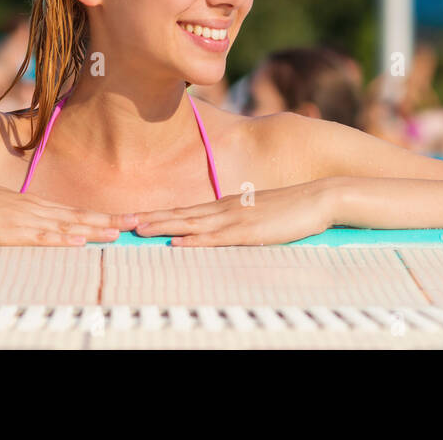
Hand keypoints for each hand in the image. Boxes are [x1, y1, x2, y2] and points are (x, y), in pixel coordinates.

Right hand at [0, 180, 134, 245]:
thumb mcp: (5, 208)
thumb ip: (25, 216)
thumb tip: (42, 223)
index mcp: (35, 204)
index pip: (75, 212)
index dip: (101, 216)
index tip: (124, 219)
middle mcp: (35, 209)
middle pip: (78, 216)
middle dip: (108, 221)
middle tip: (135, 223)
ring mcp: (23, 219)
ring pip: (66, 226)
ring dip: (93, 230)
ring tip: (117, 233)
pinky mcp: (9, 232)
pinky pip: (40, 237)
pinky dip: (62, 240)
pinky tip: (78, 243)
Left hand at [131, 179, 339, 245]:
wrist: (321, 197)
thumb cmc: (293, 209)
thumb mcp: (260, 214)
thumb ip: (240, 220)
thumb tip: (222, 231)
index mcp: (227, 204)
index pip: (185, 211)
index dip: (158, 215)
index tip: (133, 219)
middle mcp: (226, 208)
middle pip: (180, 214)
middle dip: (150, 219)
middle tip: (120, 223)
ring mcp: (237, 219)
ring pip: (192, 224)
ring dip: (163, 227)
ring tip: (138, 230)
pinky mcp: (251, 231)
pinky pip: (217, 238)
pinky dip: (194, 241)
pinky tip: (177, 244)